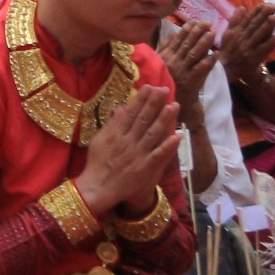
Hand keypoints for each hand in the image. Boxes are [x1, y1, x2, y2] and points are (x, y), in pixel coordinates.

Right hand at [77, 85, 180, 217]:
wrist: (98, 187)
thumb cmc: (97, 163)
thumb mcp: (99, 141)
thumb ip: (111, 125)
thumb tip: (122, 108)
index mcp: (116, 134)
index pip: (131, 113)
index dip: (142, 100)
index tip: (150, 87)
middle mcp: (127, 141)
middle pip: (143, 119)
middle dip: (155, 103)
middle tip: (164, 90)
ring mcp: (137, 154)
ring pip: (153, 133)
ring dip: (164, 119)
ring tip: (174, 106)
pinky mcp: (145, 168)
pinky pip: (159, 155)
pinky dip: (168, 145)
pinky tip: (178, 135)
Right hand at [157, 17, 216, 103]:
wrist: (173, 102)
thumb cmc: (168, 80)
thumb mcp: (161, 63)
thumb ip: (166, 48)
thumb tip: (172, 33)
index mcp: (164, 56)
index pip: (177, 40)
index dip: (186, 30)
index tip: (195, 21)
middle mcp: (172, 62)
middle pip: (186, 44)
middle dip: (198, 32)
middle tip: (208, 23)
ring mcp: (182, 71)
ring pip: (194, 54)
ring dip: (204, 43)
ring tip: (213, 33)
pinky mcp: (191, 80)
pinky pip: (201, 68)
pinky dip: (209, 60)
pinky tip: (216, 53)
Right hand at [219, 4, 274, 83]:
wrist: (225, 69)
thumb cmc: (227, 50)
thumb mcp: (227, 34)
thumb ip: (234, 21)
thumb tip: (242, 8)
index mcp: (235, 32)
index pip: (247, 19)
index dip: (256, 11)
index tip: (264, 4)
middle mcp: (242, 38)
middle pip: (254, 25)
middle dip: (264, 15)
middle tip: (274, 7)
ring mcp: (248, 48)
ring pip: (259, 35)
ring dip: (268, 26)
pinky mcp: (253, 58)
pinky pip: (263, 49)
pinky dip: (270, 43)